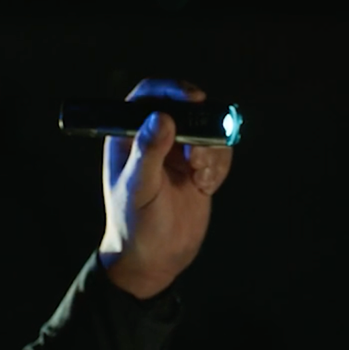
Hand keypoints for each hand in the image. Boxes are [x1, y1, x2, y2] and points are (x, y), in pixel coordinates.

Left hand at [98, 78, 234, 299]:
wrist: (154, 260)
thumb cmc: (135, 225)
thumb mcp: (139, 188)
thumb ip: (149, 152)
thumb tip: (162, 117)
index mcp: (129, 137)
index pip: (149, 96)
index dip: (171, 89)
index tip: (193, 98)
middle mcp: (154, 139)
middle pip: (186, 109)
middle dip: (200, 127)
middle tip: (197, 155)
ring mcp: (177, 153)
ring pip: (207, 130)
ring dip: (211, 150)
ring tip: (200, 177)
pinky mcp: (198, 169)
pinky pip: (219, 152)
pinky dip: (219, 167)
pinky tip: (206, 188)